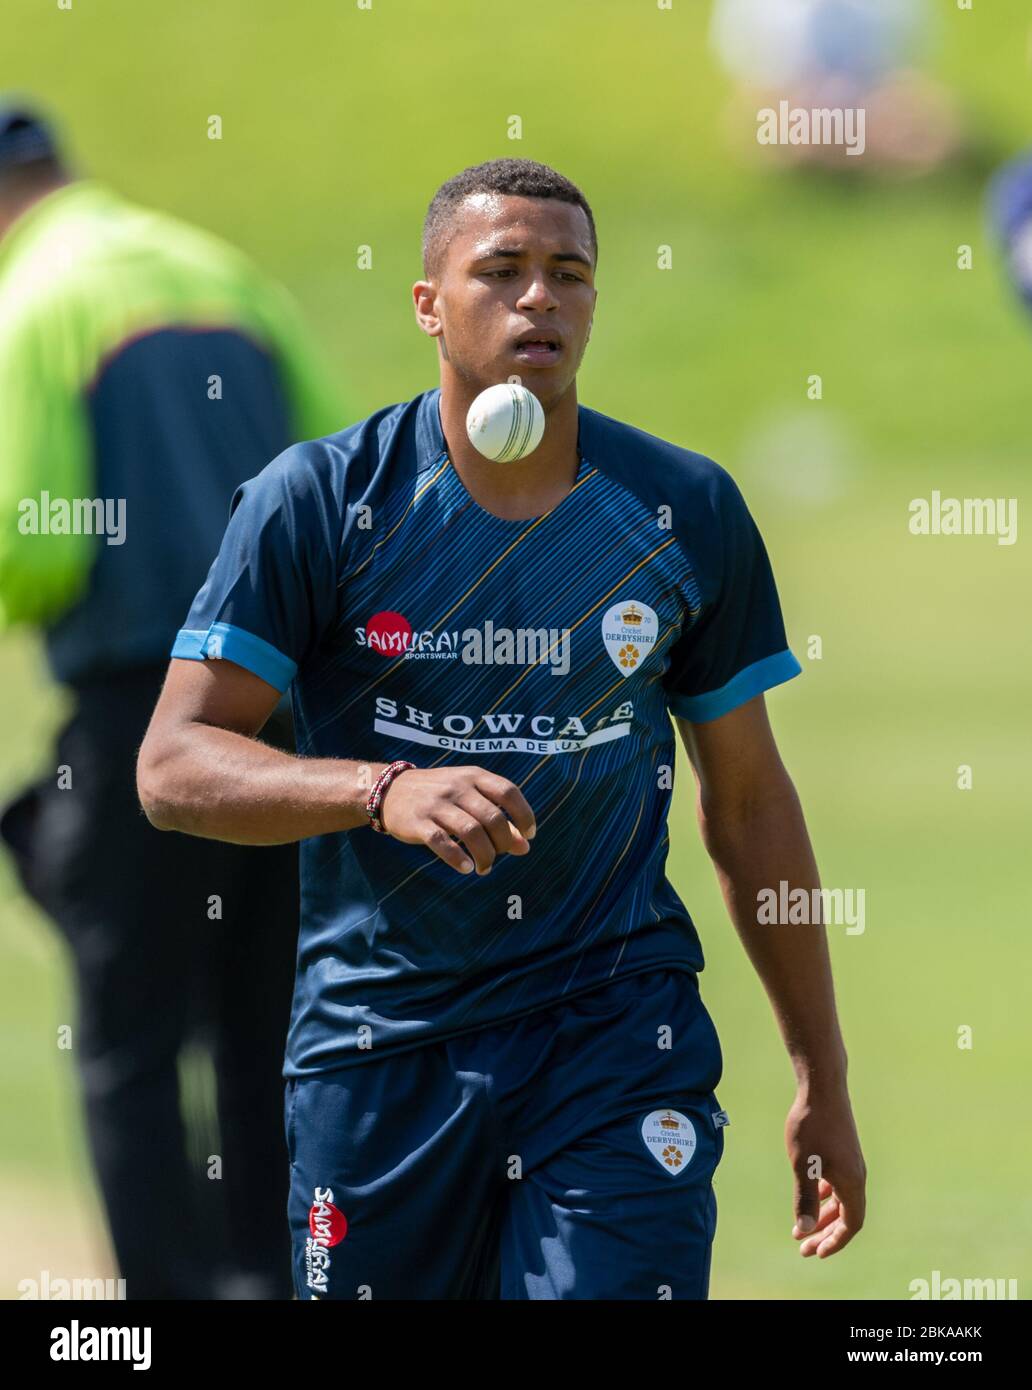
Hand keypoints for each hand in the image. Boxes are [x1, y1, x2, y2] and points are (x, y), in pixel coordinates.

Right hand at [380, 765, 534, 875]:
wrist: (390, 790)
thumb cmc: (440, 795)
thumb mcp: (469, 797)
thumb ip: (498, 816)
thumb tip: (525, 846)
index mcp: (473, 776)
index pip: (508, 792)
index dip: (524, 815)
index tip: (529, 835)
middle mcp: (456, 787)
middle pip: (493, 817)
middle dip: (504, 843)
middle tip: (501, 855)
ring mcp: (436, 804)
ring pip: (471, 832)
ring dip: (485, 855)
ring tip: (484, 868)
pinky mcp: (418, 822)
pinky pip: (442, 842)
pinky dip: (458, 859)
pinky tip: (466, 868)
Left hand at [785, 1084, 865, 1257]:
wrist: (823, 1087)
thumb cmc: (811, 1125)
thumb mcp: (802, 1165)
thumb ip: (804, 1198)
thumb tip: (803, 1230)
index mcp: (851, 1182)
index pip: (850, 1224)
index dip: (834, 1242)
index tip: (815, 1253)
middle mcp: (856, 1175)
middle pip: (845, 1215)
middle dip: (824, 1234)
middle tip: (803, 1249)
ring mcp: (851, 1162)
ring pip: (841, 1199)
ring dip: (822, 1216)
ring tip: (800, 1228)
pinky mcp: (843, 1151)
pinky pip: (838, 1184)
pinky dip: (824, 1196)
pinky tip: (811, 1196)